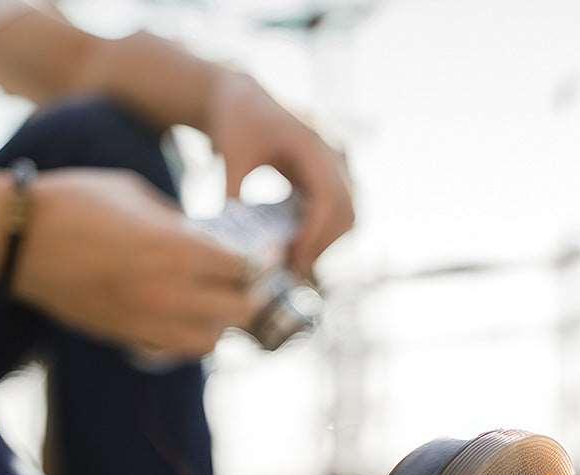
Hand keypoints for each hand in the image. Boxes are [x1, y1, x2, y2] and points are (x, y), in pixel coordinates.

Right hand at [14, 168, 255, 356]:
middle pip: (239, 311)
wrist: (18, 240)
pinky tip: (183, 318)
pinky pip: (176, 351)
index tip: (264, 257)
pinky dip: (188, 339)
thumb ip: (176, 221)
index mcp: (177, 248)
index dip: (260, 263)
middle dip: (249, 297)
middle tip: (247, 284)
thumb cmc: (74, 202)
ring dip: (220, 324)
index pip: (245, 268)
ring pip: (211, 341)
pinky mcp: (127, 338)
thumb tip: (203, 238)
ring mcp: (148, 321)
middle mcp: (170, 292)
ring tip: (214, 304)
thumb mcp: (136, 194)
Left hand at [204, 68, 354, 273]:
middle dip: (322, 245)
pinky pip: (341, 213)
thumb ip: (233, 197)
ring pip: (350, 217)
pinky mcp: (333, 176)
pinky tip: (297, 246)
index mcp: (312, 143)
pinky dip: (324, 233)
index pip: (329, 197)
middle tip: (291, 270)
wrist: (244, 99)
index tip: (292, 259)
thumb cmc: (236, 123)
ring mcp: (338, 165)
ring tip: (293, 261)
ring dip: (326, 243)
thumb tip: (236, 244)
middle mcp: (334, 154)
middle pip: (347, 212)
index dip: (315, 233)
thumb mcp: (229, 156)